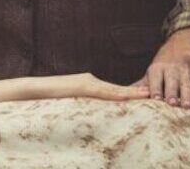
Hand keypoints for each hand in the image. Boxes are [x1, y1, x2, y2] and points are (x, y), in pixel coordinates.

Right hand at [32, 73, 149, 100]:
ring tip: (146, 95)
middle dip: (134, 91)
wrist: (36, 88)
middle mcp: (90, 80)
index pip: (112, 90)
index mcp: (89, 83)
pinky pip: (101, 92)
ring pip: (112, 89)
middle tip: (152, 94)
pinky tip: (126, 96)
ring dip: (130, 92)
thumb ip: (83, 100)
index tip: (143, 95)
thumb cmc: (51, 96)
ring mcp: (86, 82)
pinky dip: (114, 94)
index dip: (129, 92)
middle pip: (116, 88)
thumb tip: (93, 109)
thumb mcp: (71, 99)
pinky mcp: (81, 86)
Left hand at [132, 56, 189, 108]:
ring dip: (187, 96)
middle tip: (172, 103)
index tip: (156, 99)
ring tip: (186, 106)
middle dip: (172, 92)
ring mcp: (184, 76)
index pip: (155, 79)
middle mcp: (171, 71)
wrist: (177, 58)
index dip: (156, 88)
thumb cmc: (158, 73)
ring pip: (186, 85)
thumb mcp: (148, 76)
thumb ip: (138, 87)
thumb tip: (122, 97)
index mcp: (157, 70)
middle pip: (172, 82)